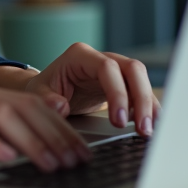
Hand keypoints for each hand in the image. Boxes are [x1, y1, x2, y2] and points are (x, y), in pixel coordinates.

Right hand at [0, 75, 91, 171]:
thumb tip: (25, 144)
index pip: (27, 102)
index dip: (58, 125)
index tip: (78, 147)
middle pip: (22, 107)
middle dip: (55, 134)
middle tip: (76, 159)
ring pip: (4, 116)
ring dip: (33, 141)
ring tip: (52, 163)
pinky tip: (8, 159)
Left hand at [23, 43, 159, 136]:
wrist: (49, 89)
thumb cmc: (44, 88)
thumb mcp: (37, 94)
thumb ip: (46, 100)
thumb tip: (61, 106)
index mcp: (80, 55)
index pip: (107, 68)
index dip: (117, 92)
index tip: (118, 121)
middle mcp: (101, 58)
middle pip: (132, 69)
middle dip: (141, 99)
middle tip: (143, 128)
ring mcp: (115, 68)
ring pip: (141, 79)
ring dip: (148, 105)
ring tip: (148, 131)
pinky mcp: (123, 82)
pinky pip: (141, 91)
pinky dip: (148, 107)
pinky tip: (150, 125)